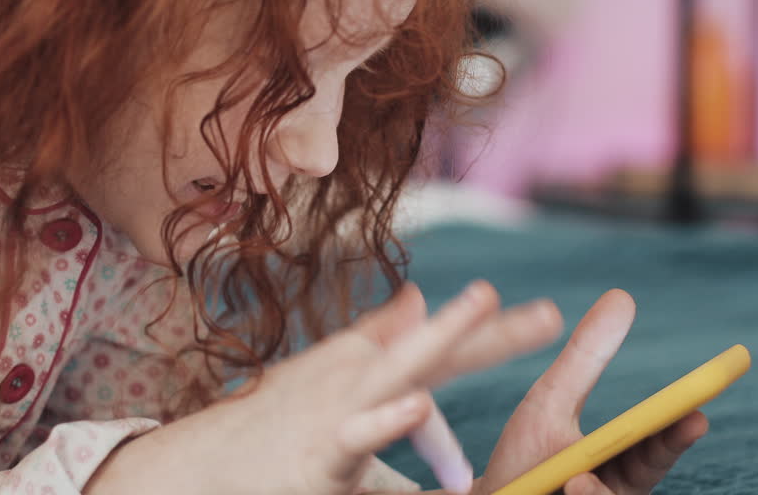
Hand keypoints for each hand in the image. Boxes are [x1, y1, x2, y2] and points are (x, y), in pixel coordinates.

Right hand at [85, 280, 562, 494]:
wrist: (207, 462)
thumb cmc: (273, 422)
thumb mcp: (330, 373)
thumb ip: (378, 336)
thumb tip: (418, 296)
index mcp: (367, 367)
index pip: (440, 346)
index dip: (495, 332)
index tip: (550, 318)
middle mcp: (355, 376)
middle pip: (432, 349)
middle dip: (487, 329)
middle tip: (549, 315)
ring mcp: (336, 409)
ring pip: (398, 370)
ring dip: (441, 336)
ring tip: (480, 305)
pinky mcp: (319, 450)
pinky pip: (359, 434)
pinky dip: (387, 417)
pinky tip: (419, 401)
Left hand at [473, 290, 707, 494]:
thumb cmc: (524, 458)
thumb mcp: (551, 403)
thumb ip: (587, 360)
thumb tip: (623, 295)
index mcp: (618, 469)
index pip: (655, 452)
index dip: (675, 436)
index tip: (696, 414)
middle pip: (640, 484)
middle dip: (640, 473)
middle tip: (615, 465)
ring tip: (573, 482)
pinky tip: (566, 489)